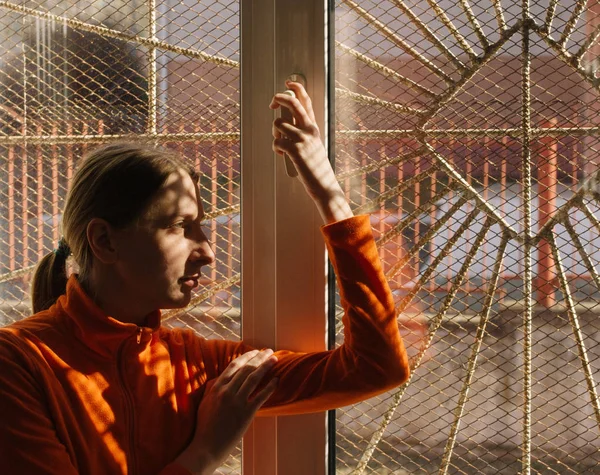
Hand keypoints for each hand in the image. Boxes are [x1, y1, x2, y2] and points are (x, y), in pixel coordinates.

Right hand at [175, 349, 277, 473]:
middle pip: (246, 369)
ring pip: (254, 378)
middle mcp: (227, 392)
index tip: (255, 351)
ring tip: (275, 359)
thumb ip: (212, 387)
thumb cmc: (205, 425)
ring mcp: (237, 402)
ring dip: (266, 366)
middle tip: (269, 351)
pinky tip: (277, 380)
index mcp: (217, 387)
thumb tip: (219, 377)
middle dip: (259, 358)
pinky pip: (261, 396)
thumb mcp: (204, 402)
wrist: (207, 446)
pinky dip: (270, 386)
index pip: (234, 366)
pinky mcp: (246, 413)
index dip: (246, 356)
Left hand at [270, 81, 352, 223]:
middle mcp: (310, 130)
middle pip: (293, 103)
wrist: (324, 185)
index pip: (307, 101)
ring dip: (274, 132)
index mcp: (314, 127)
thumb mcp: (314, 145)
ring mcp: (303, 139)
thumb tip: (286, 123)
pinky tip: (281, 154)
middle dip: (280, 98)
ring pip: (278, 123)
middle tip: (273, 103)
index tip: (289, 83)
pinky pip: (277, 141)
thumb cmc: (316, 167)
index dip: (297, 88)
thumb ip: (303, 132)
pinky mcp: (295, 150)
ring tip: (280, 143)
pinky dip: (276, 148)